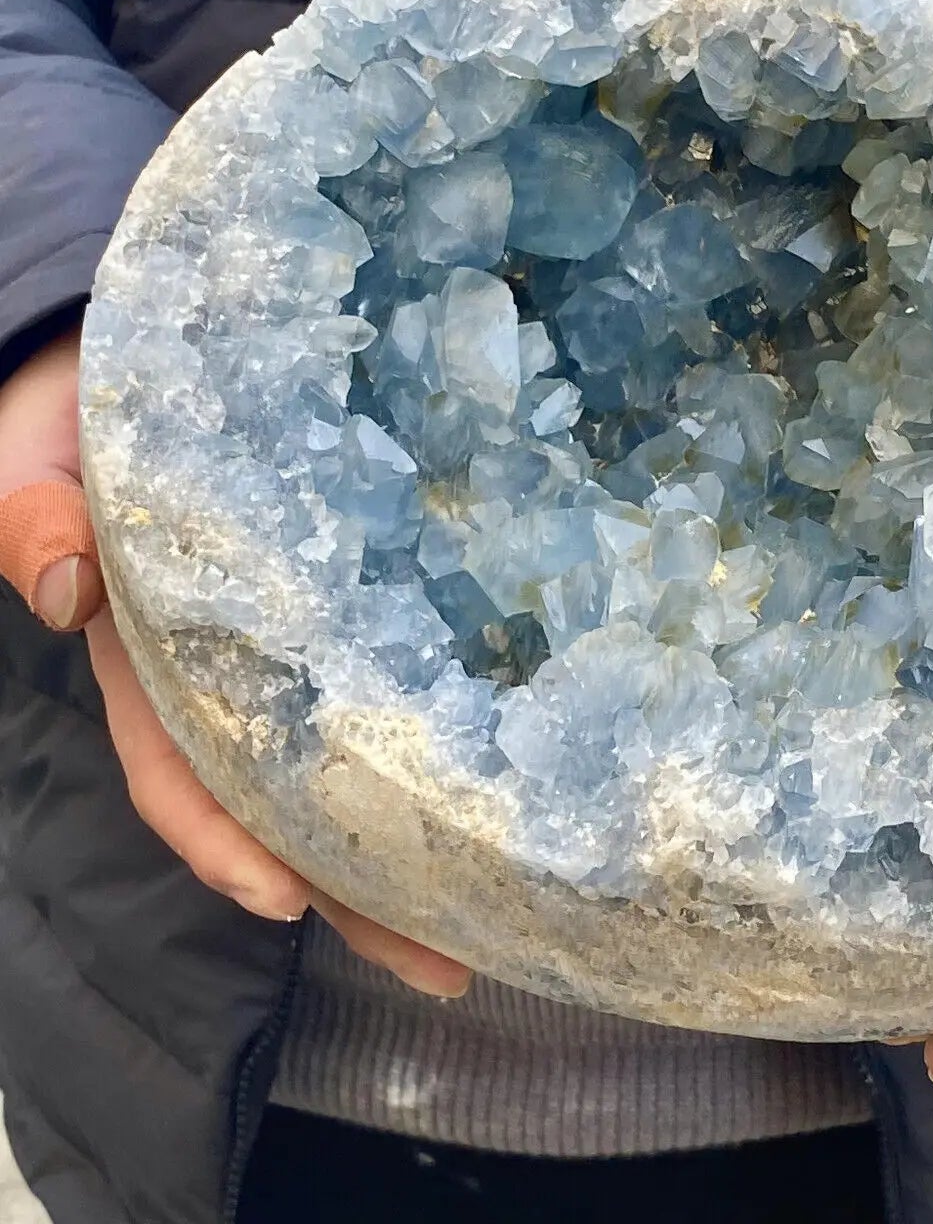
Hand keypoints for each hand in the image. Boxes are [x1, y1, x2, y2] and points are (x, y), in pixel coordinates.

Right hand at [0, 328, 470, 997]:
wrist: (140, 356)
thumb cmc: (80, 408)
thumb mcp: (35, 455)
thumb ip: (33, 512)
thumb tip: (65, 589)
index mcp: (148, 654)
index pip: (183, 771)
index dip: (225, 841)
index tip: (289, 900)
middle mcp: (225, 671)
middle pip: (286, 801)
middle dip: (353, 889)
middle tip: (444, 959)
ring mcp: (295, 641)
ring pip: (348, 760)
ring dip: (407, 839)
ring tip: (494, 907)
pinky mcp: (355, 594)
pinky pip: (394, 672)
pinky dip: (431, 732)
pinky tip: (503, 770)